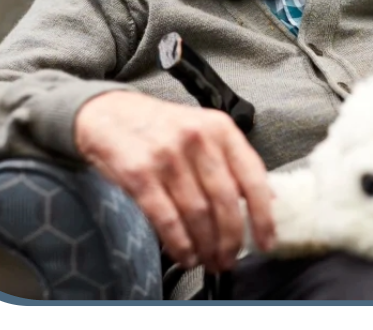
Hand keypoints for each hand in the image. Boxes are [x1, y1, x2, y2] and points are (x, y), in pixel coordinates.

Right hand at [74, 90, 275, 271]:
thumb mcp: (201, 128)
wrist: (106, 113)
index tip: (266, 241)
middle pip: (225, 202)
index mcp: (219, 128)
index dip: (263, 217)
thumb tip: (265, 198)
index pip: (253, 178)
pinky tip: (185, 253)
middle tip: (229, 258)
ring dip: (206, 246)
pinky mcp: (140, 174)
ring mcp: (167, 156)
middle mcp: (196, 139)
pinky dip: (179, 243)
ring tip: (207, 259)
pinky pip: (167, 218)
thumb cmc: (156, 126)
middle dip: (231, 240)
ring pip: (198, 214)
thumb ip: (230, 159)